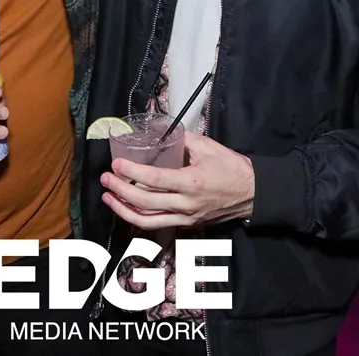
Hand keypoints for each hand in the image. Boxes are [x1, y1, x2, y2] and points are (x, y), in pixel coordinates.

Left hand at [100, 133, 253, 229]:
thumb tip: (161, 133)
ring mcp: (186, 218)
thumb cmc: (232, 168)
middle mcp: (186, 204)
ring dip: (123, 210)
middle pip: (144, 203)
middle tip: (105, 178)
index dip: (131, 173)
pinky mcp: (187, 224)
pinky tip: (127, 208)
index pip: (154, 179)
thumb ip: (183, 140)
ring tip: (108, 197)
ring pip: (147, 221)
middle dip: (120, 191)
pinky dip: (139, 218)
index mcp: (191, 183)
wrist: (253, 194)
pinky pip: (158, 224)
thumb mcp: (208, 147)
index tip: (116, 164)